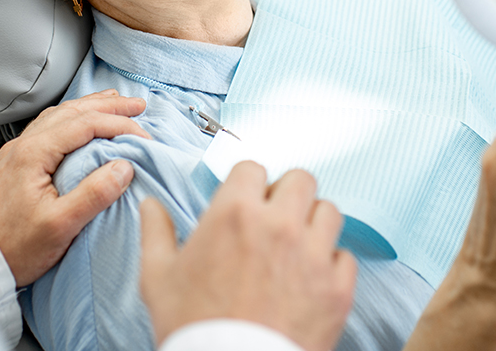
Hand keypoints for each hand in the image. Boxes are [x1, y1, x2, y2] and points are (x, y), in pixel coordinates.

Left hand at [0, 89, 148, 286]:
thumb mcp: (60, 226)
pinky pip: (51, 126)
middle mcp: (24, 144)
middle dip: (109, 105)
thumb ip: (93, 194)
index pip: (85, 124)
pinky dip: (75, 117)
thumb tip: (124, 167)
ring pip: (61, 115)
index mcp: (34, 153)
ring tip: (116, 104)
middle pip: (73, 111)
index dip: (118, 124)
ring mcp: (19, 151)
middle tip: (138, 106)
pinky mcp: (19, 161)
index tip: (143, 136)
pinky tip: (83, 121)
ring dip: (92, 107)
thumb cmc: (15, 247)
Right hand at [139, 161, 355, 350]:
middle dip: (287, 194)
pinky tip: (312, 278)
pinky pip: (345, 256)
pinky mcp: (336, 288)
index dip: (247, 184)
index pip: (253, 168)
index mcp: (234, 213)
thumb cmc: (193, 328)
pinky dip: (331, 264)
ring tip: (297, 245)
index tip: (245, 201)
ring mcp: (312, 255)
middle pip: (301, 179)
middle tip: (275, 218)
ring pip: (329, 211)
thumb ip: (156, 232)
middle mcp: (279, 225)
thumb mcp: (158, 277)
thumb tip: (150, 205)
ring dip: (313, 223)